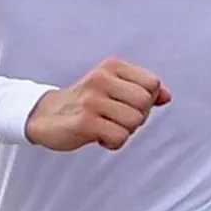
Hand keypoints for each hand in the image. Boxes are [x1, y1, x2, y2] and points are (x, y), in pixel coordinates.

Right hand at [25, 58, 169, 150]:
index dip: (145, 101)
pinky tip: (99, 137)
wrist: (44, 115)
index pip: (152, 84)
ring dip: (123, 131)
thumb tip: (167, 96)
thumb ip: (142, 90)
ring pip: (134, 121)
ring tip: (105, 126)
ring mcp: (92, 100)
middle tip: (116, 119)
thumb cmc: (83, 103)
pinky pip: (120, 137)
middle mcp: (101, 79)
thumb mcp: (114, 88)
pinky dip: (113, 143)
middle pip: (145, 103)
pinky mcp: (85, 121)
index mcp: (112, 66)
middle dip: (137, 117)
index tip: (125, 105)